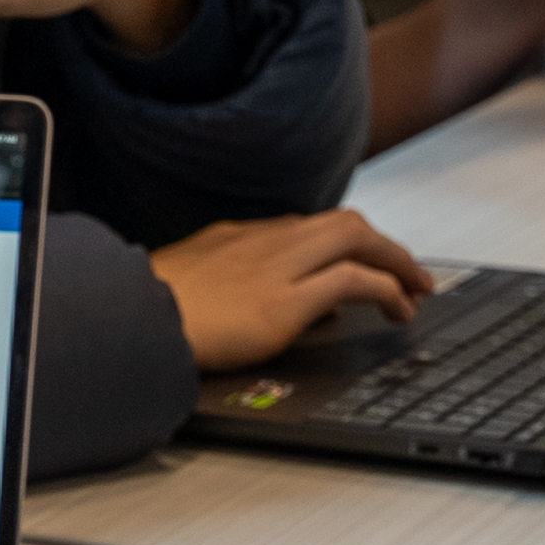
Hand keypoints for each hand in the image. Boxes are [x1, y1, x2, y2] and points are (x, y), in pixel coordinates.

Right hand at [153, 211, 437, 370]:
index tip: (361, 263)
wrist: (128, 320)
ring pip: (358, 239)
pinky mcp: (285, 299)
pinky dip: (385, 288)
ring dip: (396, 261)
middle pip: (344, 223)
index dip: (344, 244)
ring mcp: (278, 266)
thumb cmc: (150, 311)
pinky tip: (398, 307)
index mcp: (240, 237)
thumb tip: (296, 307)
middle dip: (383, 245)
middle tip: (409, 271)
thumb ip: (246, 288)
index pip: (308, 228)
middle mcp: (265, 241)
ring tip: (417, 288)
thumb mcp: (199, 288)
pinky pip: (353, 280)